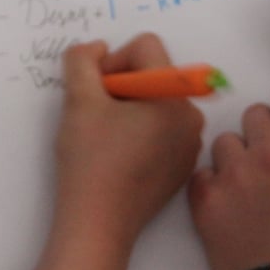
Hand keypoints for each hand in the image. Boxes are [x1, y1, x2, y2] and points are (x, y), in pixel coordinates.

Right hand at [36, 34, 203, 269]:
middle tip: (99, 114)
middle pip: (154, 73)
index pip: (146, 47)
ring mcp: (191, 141)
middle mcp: (192, 114)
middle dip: (122, 86)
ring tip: (108, 135)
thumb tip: (96, 49)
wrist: (99, 222)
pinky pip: (164, 127)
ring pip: (157, 100)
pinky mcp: (183, 162)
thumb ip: (82, 60)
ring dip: (130, 107)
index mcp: (174, 95)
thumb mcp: (78, 100)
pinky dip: (141, 129)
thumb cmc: (91, 162)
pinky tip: (120, 153)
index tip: (97, 91)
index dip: (113, 62)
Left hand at [188, 86, 269, 269]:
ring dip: (234, 158)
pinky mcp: (208, 198)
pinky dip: (212, 186)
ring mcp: (236, 174)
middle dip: (260, 133)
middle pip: (254, 114)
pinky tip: (230, 206)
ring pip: (225, 141)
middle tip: (269, 162)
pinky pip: (202, 172)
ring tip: (249, 187)